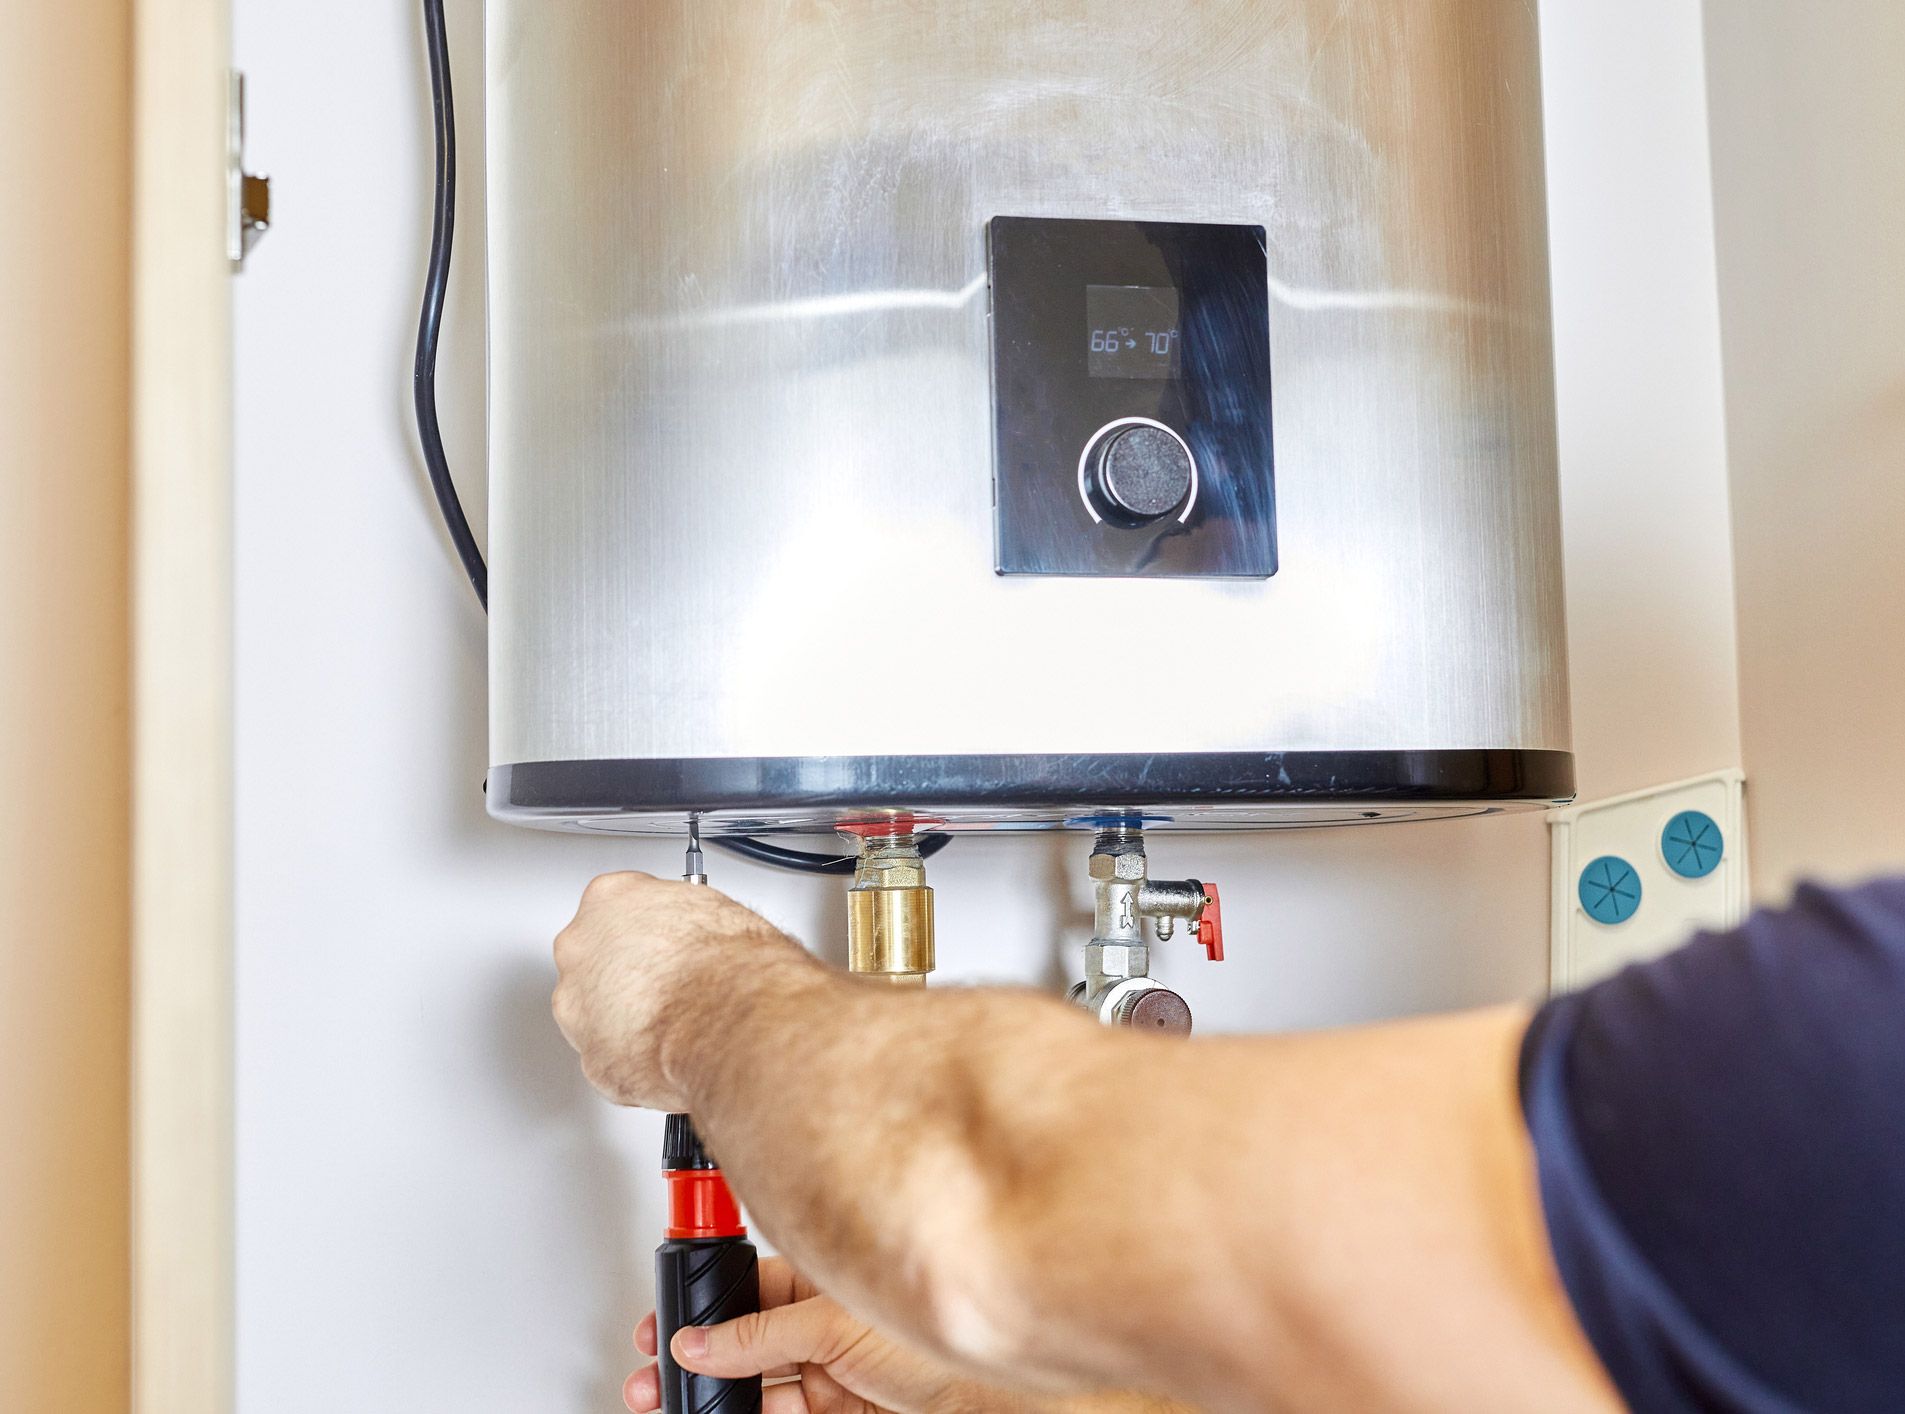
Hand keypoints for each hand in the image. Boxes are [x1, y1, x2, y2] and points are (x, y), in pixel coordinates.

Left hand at [551, 872, 819, 1109]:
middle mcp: (580, 951)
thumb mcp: (714, 910)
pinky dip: (636, 1062)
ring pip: (595, 1014)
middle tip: (668, 985)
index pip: (614, 905)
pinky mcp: (592, 1061)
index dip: (645, 929)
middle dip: (625, 975)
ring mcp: (578, 1008)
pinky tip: (669, 1054)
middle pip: (594, 960)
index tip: (662, 940)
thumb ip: (681, 920)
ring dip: (626, 1020)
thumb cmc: (726, 964)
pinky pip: (610, 1060)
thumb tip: (696, 936)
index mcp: (608, 899)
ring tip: (674, 1025)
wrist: (729, 1020)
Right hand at [622, 1257, 1017, 1413]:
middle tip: (656, 1375)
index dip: (707, 1308)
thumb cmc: (940, 1338)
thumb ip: (762, 1334)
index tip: (665, 1325)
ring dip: (716, 1395)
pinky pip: (782, 1413)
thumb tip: (698, 1340)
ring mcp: (834, 1372)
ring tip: (679, 1403)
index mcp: (827, 1279)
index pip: (750, 1289)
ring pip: (759, 1386)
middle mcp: (828, 1324)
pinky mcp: (841, 1412)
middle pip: (747, 1342)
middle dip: (699, 1359)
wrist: (990, 1398)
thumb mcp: (834, 1326)